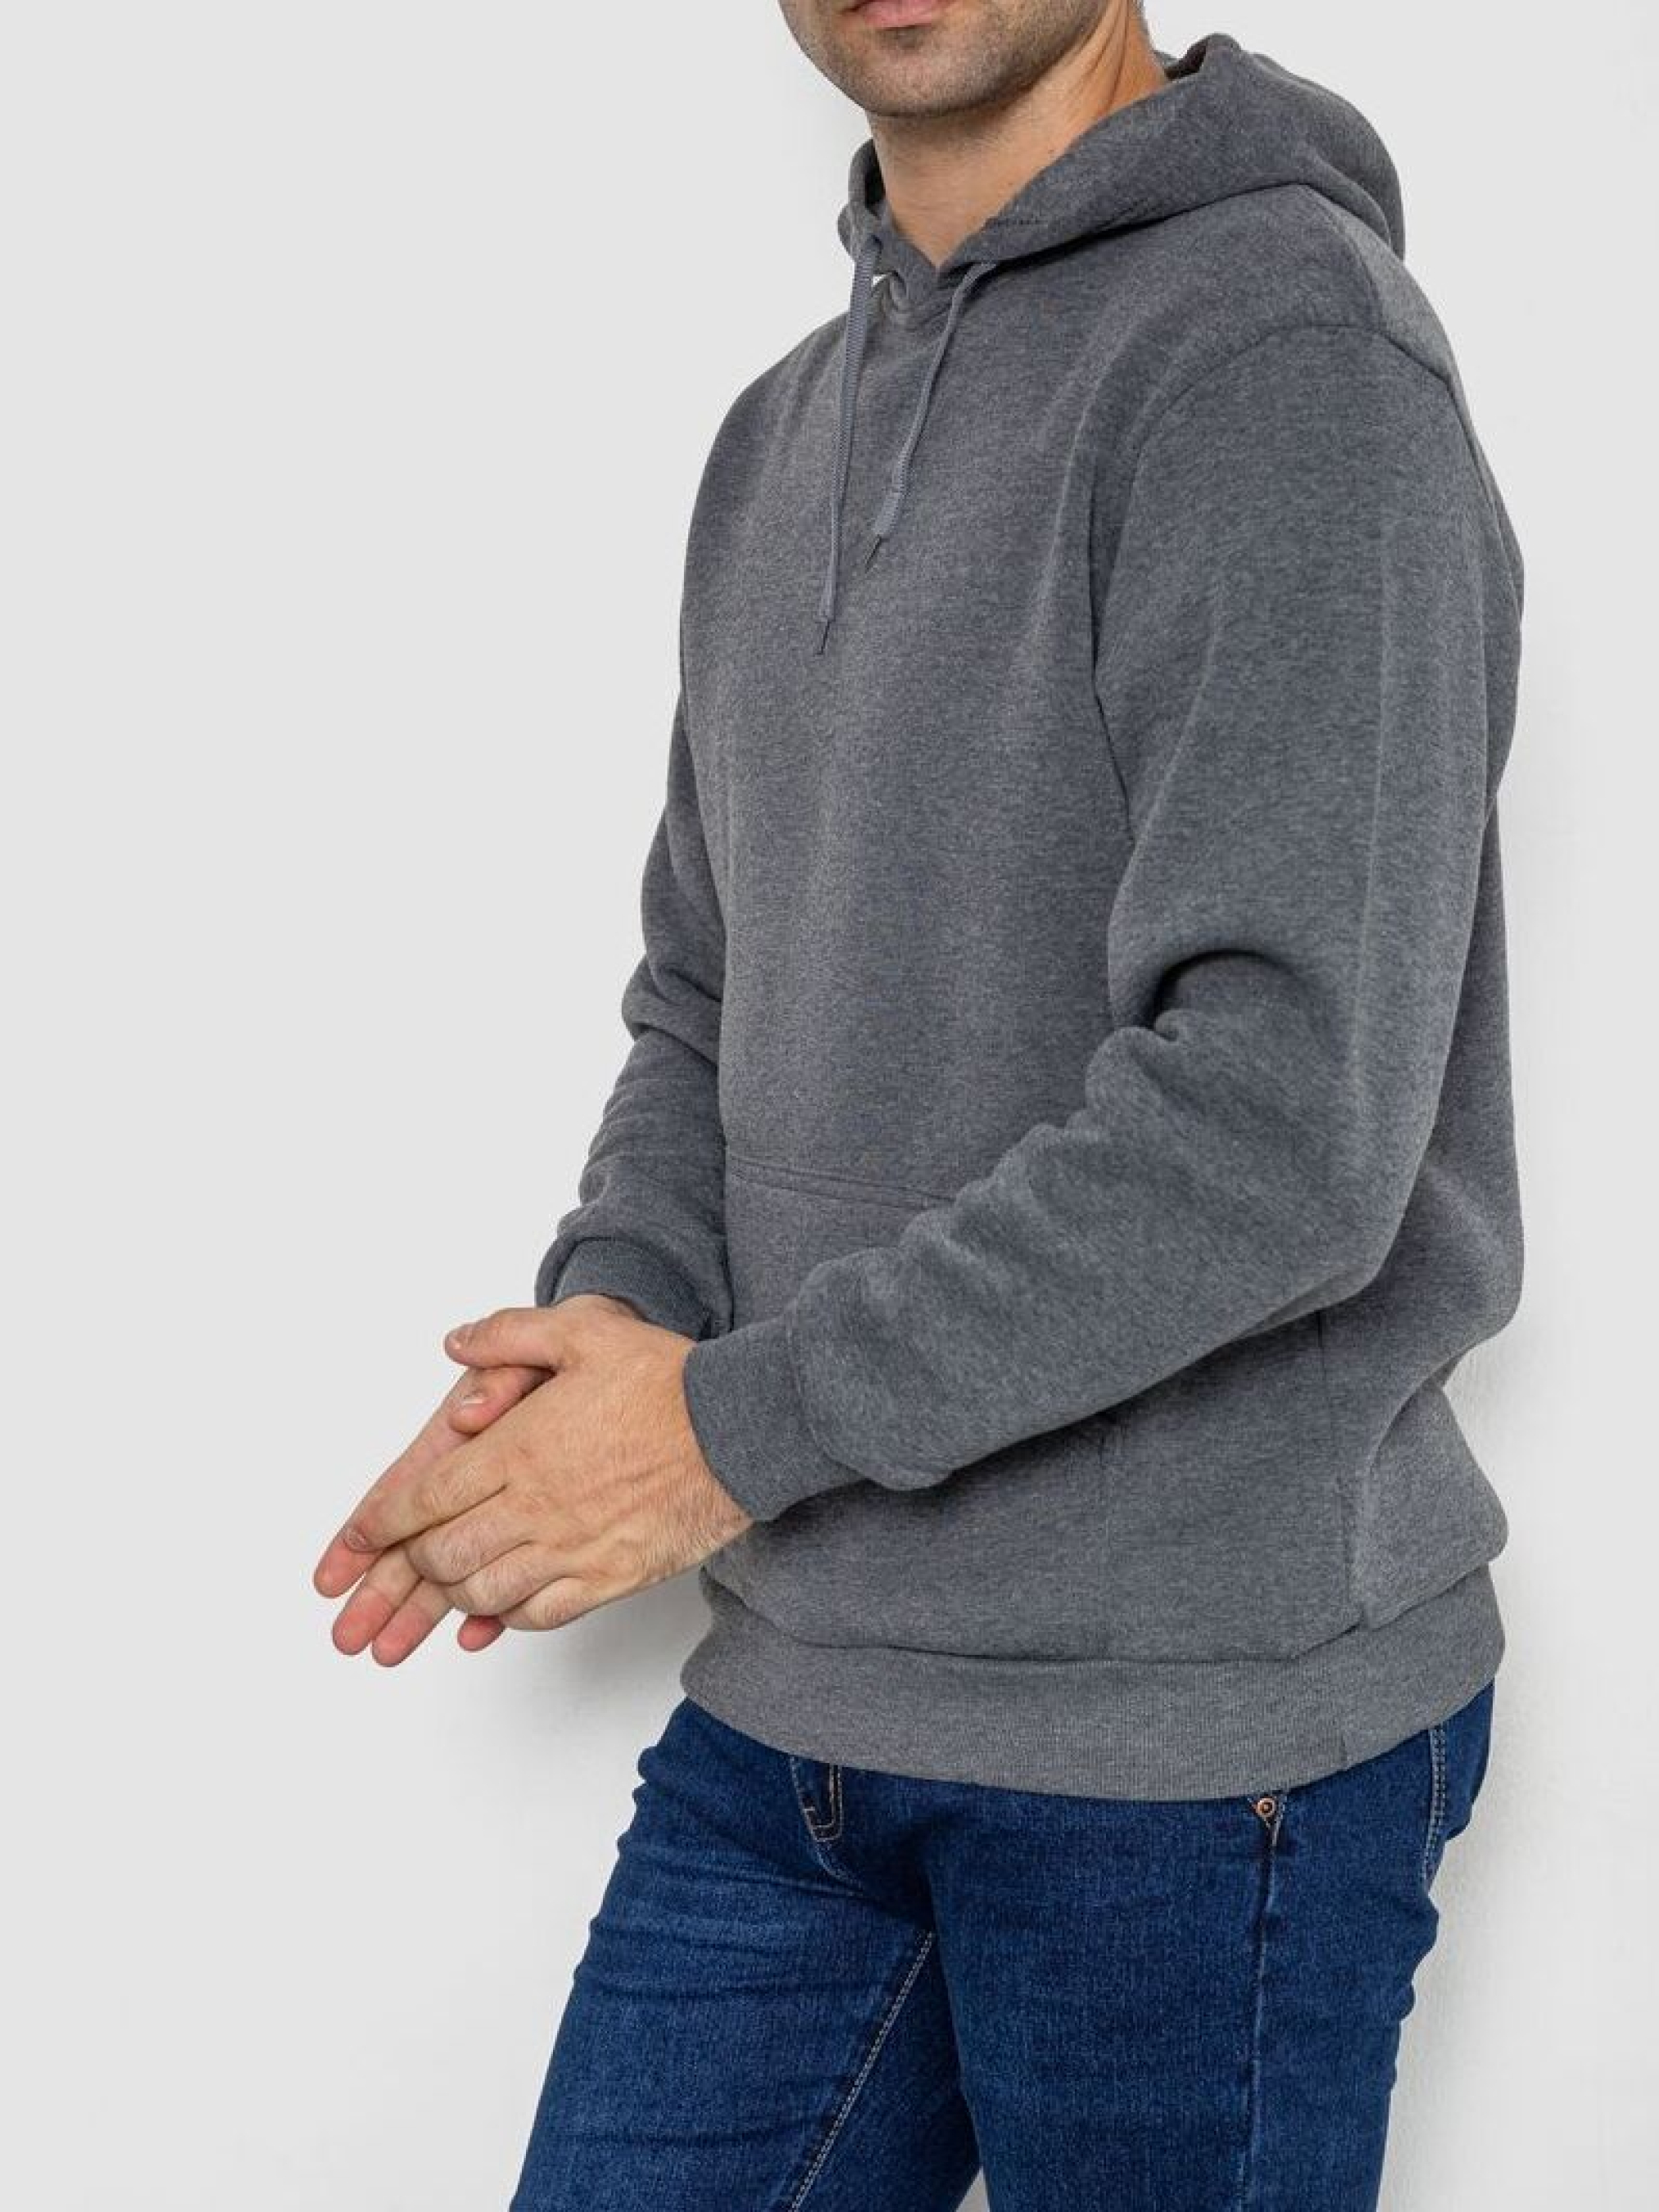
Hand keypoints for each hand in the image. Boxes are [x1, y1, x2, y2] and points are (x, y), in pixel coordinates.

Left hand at [329, 1298, 752, 1635]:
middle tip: (397, 1570)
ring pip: (483, 1592)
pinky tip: (504, 1604)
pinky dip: (508, 1615)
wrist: (741, 1430)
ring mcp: (570, 1547)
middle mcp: (534, 1505)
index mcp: (517, 1448)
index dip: (379, 1525)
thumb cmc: (667, 1381)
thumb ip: (510, 1334)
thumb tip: (455, 1342)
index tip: (355, 1542)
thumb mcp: (584, 1332)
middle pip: (443, 1554)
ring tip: (448, 1586)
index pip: (425, 1498)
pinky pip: (538, 1613)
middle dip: (409, 1567)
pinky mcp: (608, 1577)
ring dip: (455, 1592)